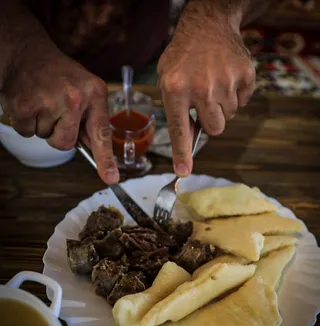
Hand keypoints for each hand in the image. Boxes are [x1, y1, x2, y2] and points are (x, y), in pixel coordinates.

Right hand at [0, 46, 118, 183]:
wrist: (28, 52)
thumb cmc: (60, 76)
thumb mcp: (86, 90)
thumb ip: (91, 120)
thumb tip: (94, 150)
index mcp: (95, 93)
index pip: (102, 133)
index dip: (106, 159)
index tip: (111, 178)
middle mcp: (75, 98)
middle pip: (66, 143)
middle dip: (58, 134)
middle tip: (55, 112)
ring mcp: (49, 101)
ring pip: (45, 138)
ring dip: (42, 125)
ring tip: (42, 102)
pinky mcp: (24, 105)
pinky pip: (27, 132)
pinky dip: (25, 122)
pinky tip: (30, 103)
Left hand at [157, 5, 254, 176]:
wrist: (207, 25)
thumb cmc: (183, 57)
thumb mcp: (166, 80)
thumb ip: (175, 110)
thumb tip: (187, 140)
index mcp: (175, 89)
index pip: (179, 130)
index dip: (182, 154)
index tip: (184, 172)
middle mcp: (201, 88)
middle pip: (215, 129)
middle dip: (211, 120)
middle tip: (204, 102)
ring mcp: (226, 81)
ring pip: (229, 116)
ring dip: (221, 106)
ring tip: (213, 83)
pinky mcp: (245, 75)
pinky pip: (242, 102)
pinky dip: (235, 94)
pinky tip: (225, 77)